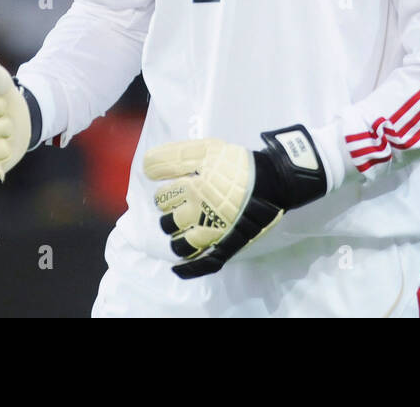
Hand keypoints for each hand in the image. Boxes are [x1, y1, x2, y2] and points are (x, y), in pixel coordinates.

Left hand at [144, 125, 327, 277]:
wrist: (273, 181)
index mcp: (190, 190)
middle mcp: (196, 215)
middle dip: (169, 215)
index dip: (165, 193)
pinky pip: (205, 262)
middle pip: (167, 222)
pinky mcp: (225, 244)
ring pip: (180, 243)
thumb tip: (146, 167)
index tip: (173, 189)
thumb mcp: (205, 150)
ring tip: (182, 230)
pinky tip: (177, 270)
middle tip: (179, 208)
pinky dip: (189, 268)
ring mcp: (210, 233)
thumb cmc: (238, 164)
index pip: (162, 198)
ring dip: (176, 237)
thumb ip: (174, 156)